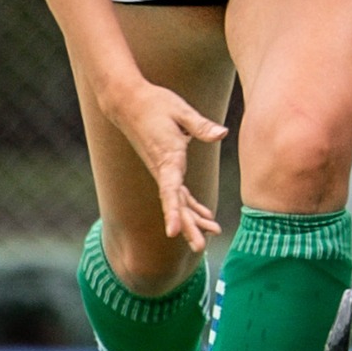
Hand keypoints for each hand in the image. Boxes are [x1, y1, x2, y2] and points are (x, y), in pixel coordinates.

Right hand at [103, 80, 226, 252]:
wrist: (129, 102)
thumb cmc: (156, 103)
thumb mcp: (181, 110)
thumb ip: (201, 125)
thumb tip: (222, 133)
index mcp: (167, 157)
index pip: (170, 190)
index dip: (172, 212)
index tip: (172, 232)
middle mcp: (163, 169)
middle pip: (175, 203)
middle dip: (187, 226)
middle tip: (200, 248)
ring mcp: (162, 170)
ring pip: (178, 201)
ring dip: (193, 220)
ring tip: (211, 236)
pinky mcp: (165, 167)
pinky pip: (179, 192)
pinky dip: (191, 206)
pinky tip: (205, 217)